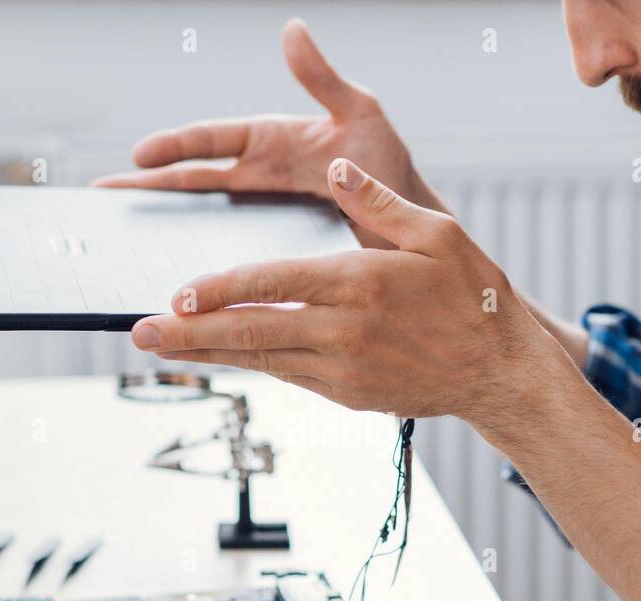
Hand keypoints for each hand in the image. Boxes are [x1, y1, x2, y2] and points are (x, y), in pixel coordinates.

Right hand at [92, 18, 446, 247]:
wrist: (414, 231)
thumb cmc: (391, 170)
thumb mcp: (361, 115)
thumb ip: (323, 79)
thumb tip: (292, 29)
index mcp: (272, 142)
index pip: (212, 140)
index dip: (175, 146)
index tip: (139, 155)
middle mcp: (260, 178)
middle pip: (192, 181)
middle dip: (148, 187)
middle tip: (103, 198)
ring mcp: (263, 216)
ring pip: (201, 218)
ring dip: (163, 225)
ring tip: (122, 238)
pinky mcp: (273, 250)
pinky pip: (228, 254)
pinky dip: (200, 262)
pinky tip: (177, 282)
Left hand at [130, 159, 563, 428]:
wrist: (499, 373)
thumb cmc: (473, 298)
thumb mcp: (436, 233)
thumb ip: (376, 202)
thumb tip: (332, 168)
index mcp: (360, 284)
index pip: (273, 283)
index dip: (220, 289)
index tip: (178, 293)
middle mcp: (344, 332)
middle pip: (251, 331)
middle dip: (190, 334)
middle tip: (140, 333)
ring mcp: (343, 369)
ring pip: (261, 359)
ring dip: (208, 354)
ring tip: (162, 349)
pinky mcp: (347, 393)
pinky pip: (288, 375)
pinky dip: (251, 364)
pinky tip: (223, 357)